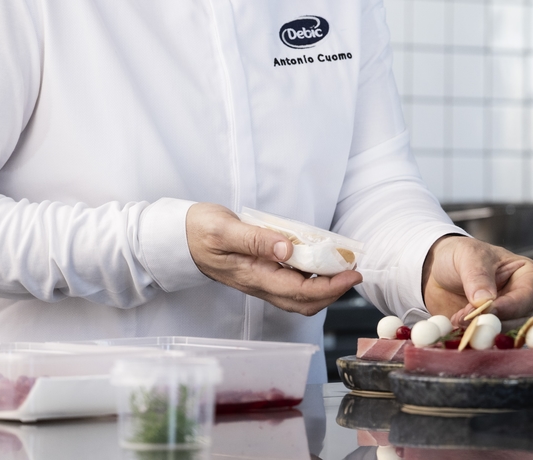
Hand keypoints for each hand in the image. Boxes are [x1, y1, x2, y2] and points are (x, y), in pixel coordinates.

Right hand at [186, 203, 362, 315]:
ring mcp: (259, 280)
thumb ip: (255, 240)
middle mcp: (259, 283)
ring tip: (341, 267)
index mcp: (254, 276)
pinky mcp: (258, 272)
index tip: (352, 273)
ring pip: (298, 296)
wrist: (178, 237)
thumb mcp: (225, 230)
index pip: (300, 292)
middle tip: (354, 272)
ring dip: (323, 287)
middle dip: (333, 291)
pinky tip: (317, 262)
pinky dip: (309, 277)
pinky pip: (289, 283)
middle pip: (304, 301)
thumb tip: (287, 249)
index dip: (330, 287)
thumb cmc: (199, 231)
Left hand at [422, 235, 532, 328]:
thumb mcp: (468, 255)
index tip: (486, 309)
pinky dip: (472, 338)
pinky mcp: (492, 332)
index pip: (528, 296)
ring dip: (481, 331)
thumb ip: (477, 275)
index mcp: (528, 275)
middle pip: (520, 321)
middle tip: (466, 317)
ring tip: (458, 318)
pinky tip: (456, 326)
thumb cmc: (460, 256)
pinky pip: (489, 342)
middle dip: (492, 321)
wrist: (437, 270)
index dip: (509, 306)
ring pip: (506, 335)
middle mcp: (524, 301)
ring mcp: (509, 319)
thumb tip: (486, 300)